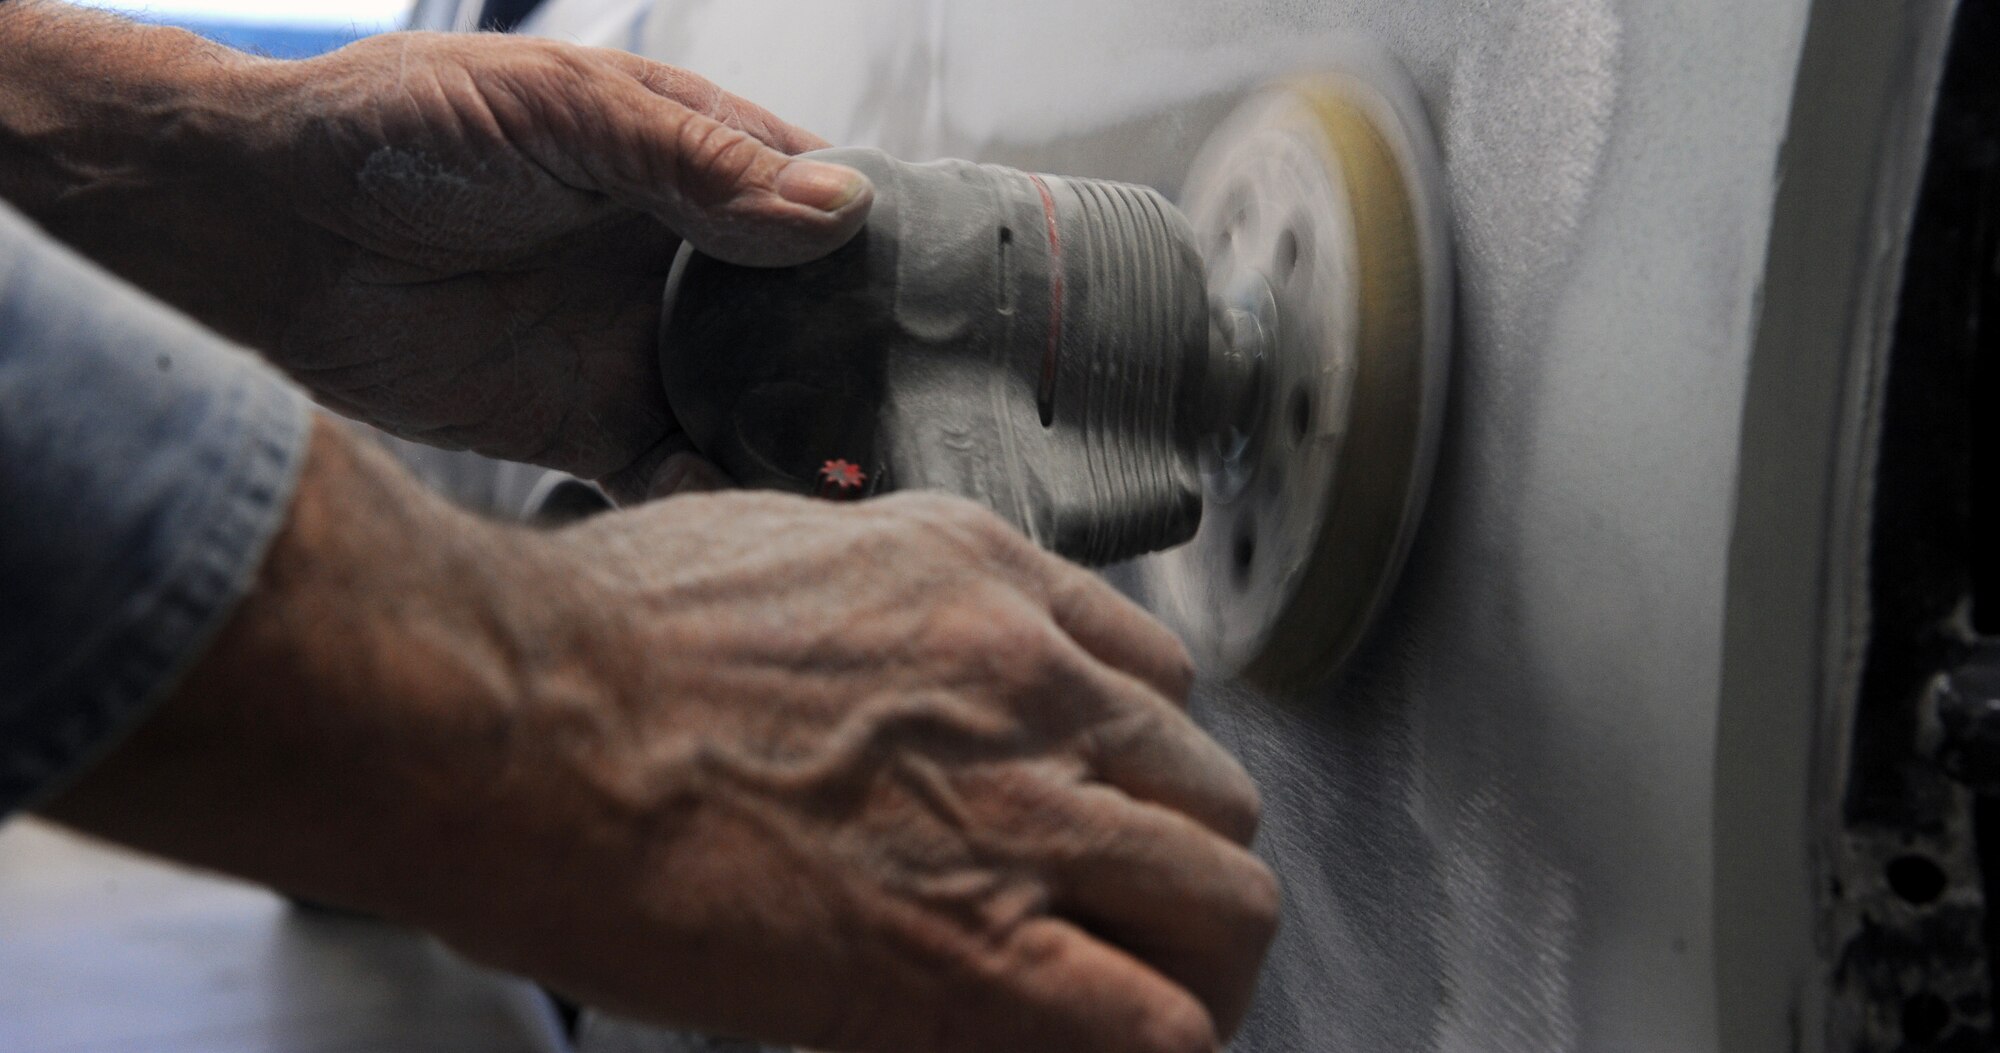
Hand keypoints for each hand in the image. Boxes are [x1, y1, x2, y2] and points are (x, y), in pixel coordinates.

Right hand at [45, 419, 1278, 1052]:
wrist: (507, 715)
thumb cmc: (584, 638)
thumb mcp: (768, 557)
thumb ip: (869, 614)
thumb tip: (879, 689)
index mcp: (977, 577)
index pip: (1153, 677)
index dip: (1138, 766)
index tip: (1107, 815)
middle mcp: (1028, 680)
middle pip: (1210, 792)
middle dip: (1184, 867)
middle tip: (1135, 922)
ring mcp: (1020, 810)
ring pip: (1223, 903)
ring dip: (1196, 963)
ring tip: (1147, 1004)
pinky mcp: (976, 949)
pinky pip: (1158, 1022)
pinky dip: (1158, 1043)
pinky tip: (1095, 1049)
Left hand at [240, 33, 870, 499]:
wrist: (263, 229)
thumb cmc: (399, 130)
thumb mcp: (562, 114)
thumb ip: (697, 162)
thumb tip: (838, 210)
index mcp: (692, 167)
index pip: (822, 209)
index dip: (883, 254)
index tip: (953, 309)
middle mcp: (682, 263)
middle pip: (808, 322)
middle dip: (861, 367)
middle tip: (921, 421)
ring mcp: (642, 350)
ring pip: (757, 407)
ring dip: (803, 445)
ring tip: (860, 487)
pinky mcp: (588, 429)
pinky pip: (675, 475)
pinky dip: (714, 500)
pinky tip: (747, 521)